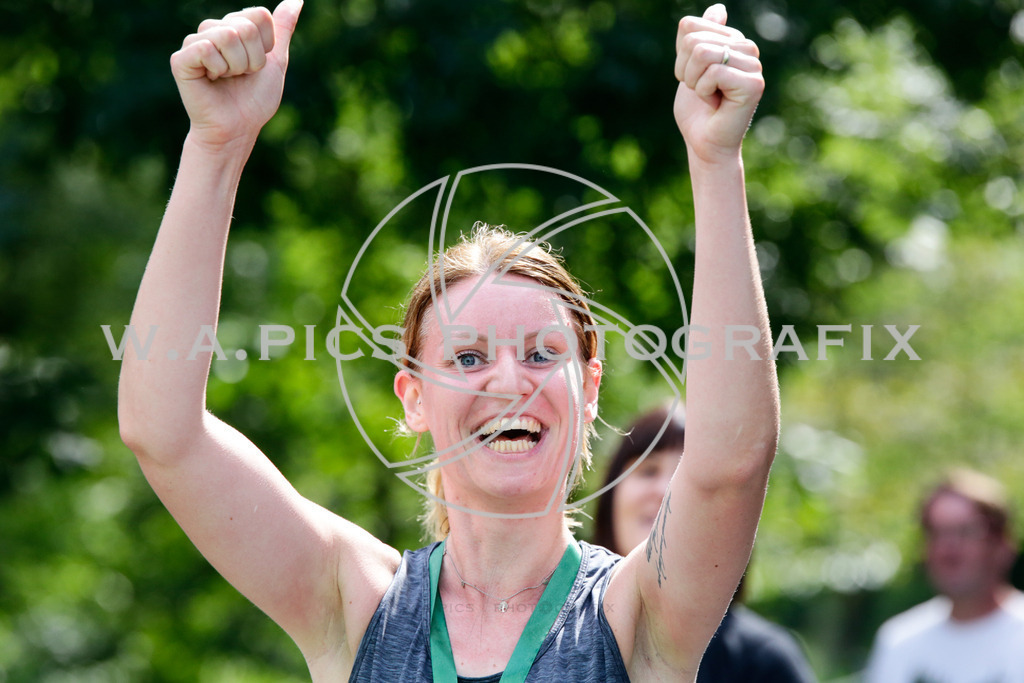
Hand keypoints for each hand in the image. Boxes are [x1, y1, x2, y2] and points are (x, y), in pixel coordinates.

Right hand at [170, 0, 302, 151]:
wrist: (238, 128)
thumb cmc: (254, 99)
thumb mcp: (276, 61)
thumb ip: (283, 29)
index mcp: (234, 27)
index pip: (259, 16)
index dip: (266, 46)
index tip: (257, 66)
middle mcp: (212, 30)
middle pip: (245, 26)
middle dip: (253, 58)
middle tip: (241, 76)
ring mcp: (194, 43)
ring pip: (228, 35)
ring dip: (237, 66)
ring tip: (226, 79)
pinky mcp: (181, 59)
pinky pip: (206, 48)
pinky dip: (218, 69)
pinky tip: (211, 80)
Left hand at [673, 4, 763, 163]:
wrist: (704, 144)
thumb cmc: (697, 111)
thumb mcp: (690, 68)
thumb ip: (700, 38)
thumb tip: (719, 8)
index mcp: (733, 41)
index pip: (689, 26)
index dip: (679, 57)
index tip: (693, 78)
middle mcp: (747, 49)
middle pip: (693, 39)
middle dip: (685, 70)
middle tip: (700, 90)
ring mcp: (753, 65)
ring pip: (702, 53)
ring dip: (694, 82)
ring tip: (708, 96)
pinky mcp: (754, 83)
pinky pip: (713, 72)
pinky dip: (704, 91)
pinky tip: (716, 103)